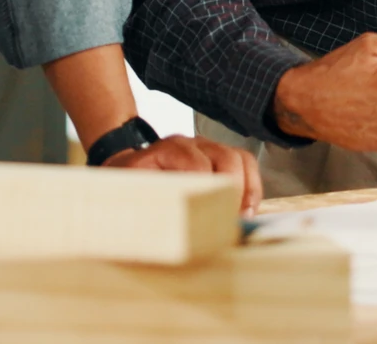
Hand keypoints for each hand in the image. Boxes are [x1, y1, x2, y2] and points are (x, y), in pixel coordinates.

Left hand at [103, 134, 264, 215]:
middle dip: (233, 191)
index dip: (207, 191)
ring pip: (240, 159)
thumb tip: (166, 232)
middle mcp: (190, 143)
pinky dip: (251, 186)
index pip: (196, 164)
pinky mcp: (218, 157)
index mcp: (164, 151)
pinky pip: (245, 163)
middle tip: (232, 221)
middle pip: (225, 157)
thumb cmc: (126, 185)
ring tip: (243, 218)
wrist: (125, 165)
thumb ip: (142, 208)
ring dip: (247, 190)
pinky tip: (247, 210)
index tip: (211, 219)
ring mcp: (207, 147)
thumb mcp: (125, 195)